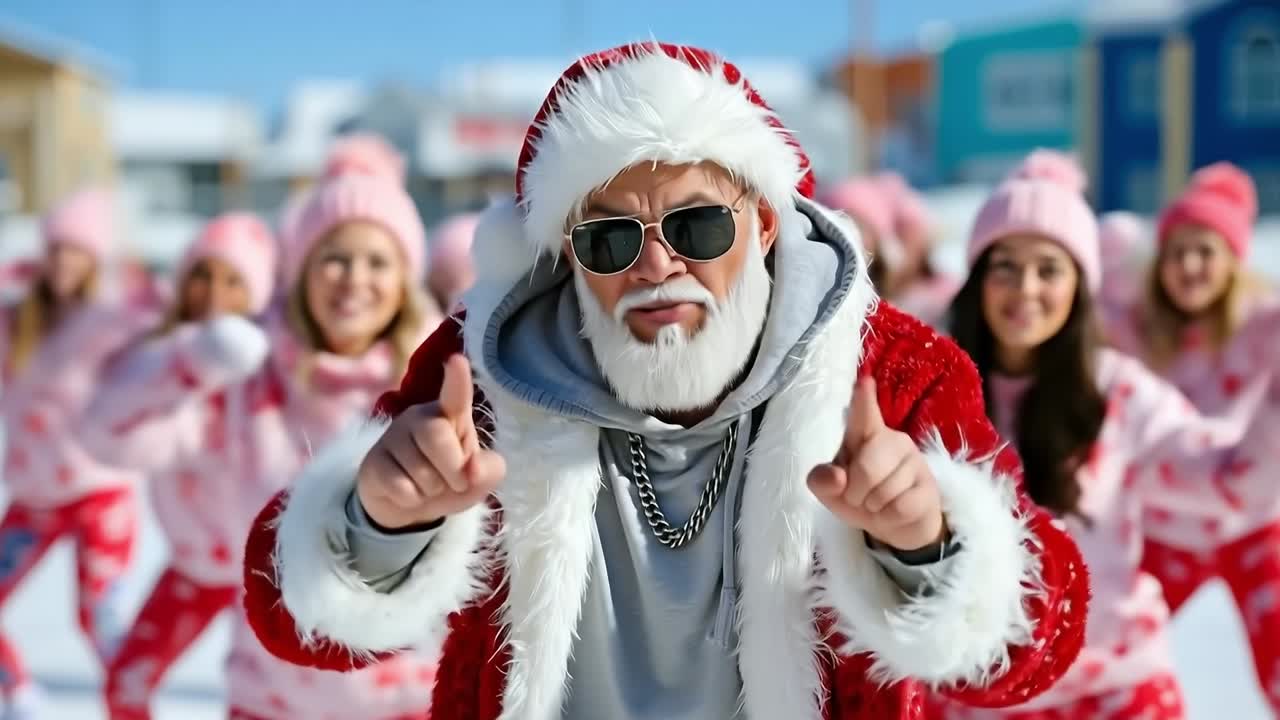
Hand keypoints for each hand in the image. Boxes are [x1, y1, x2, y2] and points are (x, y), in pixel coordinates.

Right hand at [356, 354, 505, 528]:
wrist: (411, 507)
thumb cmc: (450, 480)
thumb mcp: (479, 479)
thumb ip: (488, 470)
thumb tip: (470, 469)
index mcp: (450, 415)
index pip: (454, 395)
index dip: (456, 379)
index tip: (456, 361)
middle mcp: (419, 418)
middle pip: (436, 435)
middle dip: (452, 469)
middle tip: (455, 482)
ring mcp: (393, 437)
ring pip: (419, 470)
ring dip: (432, 489)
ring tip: (427, 486)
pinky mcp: (374, 462)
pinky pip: (400, 487)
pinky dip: (412, 500)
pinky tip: (407, 493)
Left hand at [807, 377, 945, 551]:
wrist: (894, 527)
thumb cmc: (859, 498)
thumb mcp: (832, 492)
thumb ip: (822, 481)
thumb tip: (836, 477)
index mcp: (865, 435)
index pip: (864, 413)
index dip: (864, 399)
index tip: (865, 380)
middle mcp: (893, 440)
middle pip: (866, 467)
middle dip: (854, 492)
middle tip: (858, 497)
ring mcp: (914, 461)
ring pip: (883, 491)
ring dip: (873, 507)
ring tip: (878, 504)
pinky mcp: (929, 487)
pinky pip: (900, 507)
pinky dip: (889, 517)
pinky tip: (894, 511)